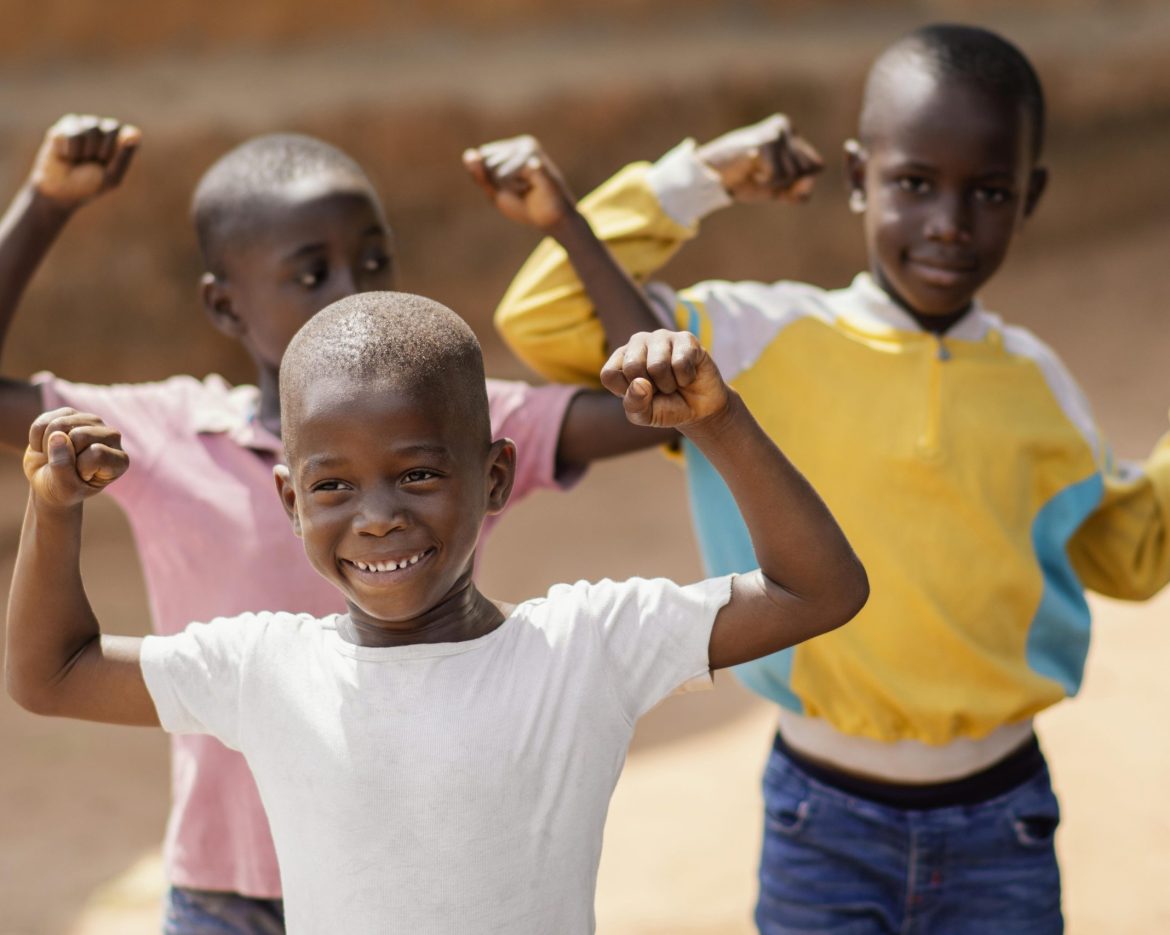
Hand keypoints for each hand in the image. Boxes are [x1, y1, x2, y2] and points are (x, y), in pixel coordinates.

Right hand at [23, 408, 127, 508]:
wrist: (47, 482)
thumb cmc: (62, 489)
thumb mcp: (64, 488)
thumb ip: (63, 466)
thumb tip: (57, 435)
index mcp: (120, 460)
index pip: (97, 454)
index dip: (79, 468)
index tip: (79, 477)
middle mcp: (113, 437)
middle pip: (80, 436)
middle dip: (61, 454)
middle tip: (62, 466)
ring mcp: (93, 422)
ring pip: (60, 425)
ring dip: (47, 446)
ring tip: (54, 456)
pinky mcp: (71, 413)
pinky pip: (44, 421)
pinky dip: (36, 438)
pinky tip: (47, 446)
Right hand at [29, 114, 140, 211]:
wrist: (59, 190)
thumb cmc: (89, 185)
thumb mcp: (111, 177)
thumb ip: (124, 156)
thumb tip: (136, 134)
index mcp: (120, 143)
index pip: (130, 133)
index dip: (119, 148)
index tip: (108, 160)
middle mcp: (105, 130)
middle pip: (112, 127)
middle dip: (102, 150)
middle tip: (93, 162)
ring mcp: (86, 125)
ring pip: (90, 127)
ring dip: (84, 151)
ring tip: (79, 160)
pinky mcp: (66, 125)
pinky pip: (70, 132)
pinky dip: (68, 149)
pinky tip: (65, 155)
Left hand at [463, 135, 575, 231]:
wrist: (553, 221)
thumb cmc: (525, 205)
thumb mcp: (495, 192)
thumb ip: (479, 175)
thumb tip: (468, 154)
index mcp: (513, 145)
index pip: (482, 158)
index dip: (490, 180)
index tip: (511, 187)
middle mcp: (524, 143)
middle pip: (487, 164)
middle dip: (498, 184)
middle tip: (521, 191)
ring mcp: (532, 152)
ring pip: (496, 172)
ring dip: (508, 189)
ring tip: (528, 190)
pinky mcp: (537, 164)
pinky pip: (509, 175)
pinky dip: (516, 188)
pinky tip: (532, 189)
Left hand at [601, 330, 728, 429]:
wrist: (700, 408)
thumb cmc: (666, 408)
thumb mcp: (644, 415)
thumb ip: (634, 405)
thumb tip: (640, 383)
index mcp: (620, 359)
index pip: (609, 374)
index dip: (626, 392)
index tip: (640, 395)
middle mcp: (637, 342)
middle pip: (632, 367)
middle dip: (650, 388)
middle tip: (660, 388)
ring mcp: (661, 337)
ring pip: (657, 365)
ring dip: (669, 384)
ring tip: (673, 382)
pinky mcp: (685, 338)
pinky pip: (681, 362)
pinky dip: (686, 378)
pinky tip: (687, 375)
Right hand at [696, 114, 821, 203]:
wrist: (711, 176)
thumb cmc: (743, 180)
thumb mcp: (777, 190)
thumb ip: (799, 191)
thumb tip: (809, 180)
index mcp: (792, 135)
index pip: (817, 167)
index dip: (799, 182)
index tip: (774, 179)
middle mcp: (786, 127)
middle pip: (809, 170)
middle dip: (787, 183)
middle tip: (763, 175)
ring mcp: (777, 131)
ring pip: (795, 173)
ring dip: (774, 183)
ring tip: (755, 172)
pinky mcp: (766, 140)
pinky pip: (779, 175)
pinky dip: (765, 182)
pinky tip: (750, 170)